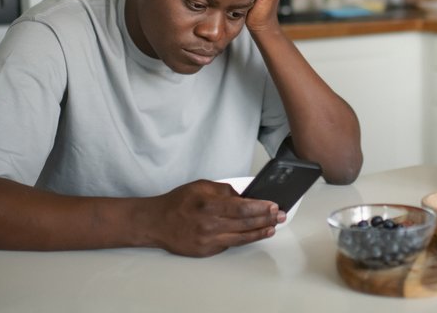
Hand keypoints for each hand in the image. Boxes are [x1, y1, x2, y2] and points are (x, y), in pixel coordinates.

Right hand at [143, 179, 284, 256]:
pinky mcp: (206, 251)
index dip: (261, 208)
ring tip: (273, 227)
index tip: (274, 205)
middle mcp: (209, 224)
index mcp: (209, 204)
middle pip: (245, 224)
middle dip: (266, 219)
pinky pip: (230, 244)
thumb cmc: (178, 202)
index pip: (242, 208)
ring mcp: (207, 240)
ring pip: (241, 238)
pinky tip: (254, 234)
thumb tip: (244, 197)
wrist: (156, 222)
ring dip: (260, 232)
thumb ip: (224, 190)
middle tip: (280, 215)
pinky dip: (244, 238)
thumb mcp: (201, 186)